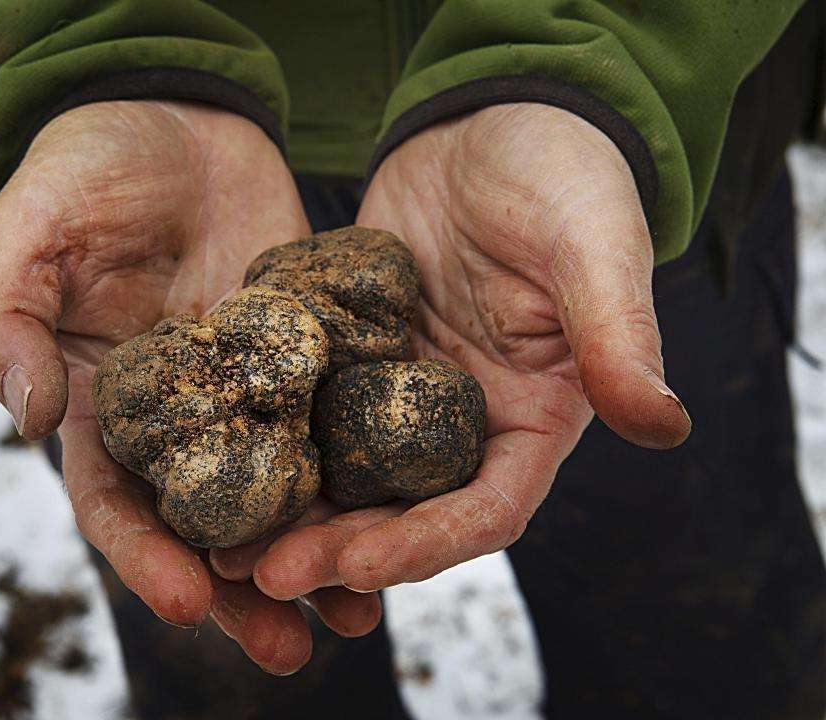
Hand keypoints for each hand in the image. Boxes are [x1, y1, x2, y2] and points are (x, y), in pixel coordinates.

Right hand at [0, 100, 380, 673]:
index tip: (185, 601)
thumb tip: (27, 418)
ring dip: (312, 557)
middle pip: (206, 525)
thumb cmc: (83, 168)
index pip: (115, 503)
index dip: (145, 556)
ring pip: (278, 493)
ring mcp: (245, 393)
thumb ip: (6, 320)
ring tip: (356, 613)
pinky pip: (332, 426)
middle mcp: (177, 418)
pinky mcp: (304, 358)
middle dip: (242, 592)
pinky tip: (398, 518)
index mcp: (100, 407)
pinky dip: (359, 476)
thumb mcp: (27, 231)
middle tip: (288, 648)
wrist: (174, 116)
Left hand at [211, 103, 691, 599]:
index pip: (484, 510)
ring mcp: (398, 394)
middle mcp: (462, 424)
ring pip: (341, 475)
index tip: (356, 569)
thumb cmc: (562, 175)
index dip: (424, 547)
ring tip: (221, 544)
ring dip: (288, 514)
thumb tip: (664, 426)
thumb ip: (619, 335)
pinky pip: (303, 408)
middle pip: (400, 511)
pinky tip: (211, 459)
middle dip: (335, 550)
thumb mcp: (594, 245)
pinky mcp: (349, 358)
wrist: (489, 124)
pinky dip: (264, 440)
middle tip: (262, 572)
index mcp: (530, 419)